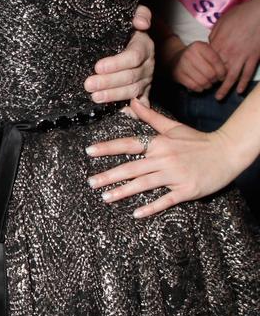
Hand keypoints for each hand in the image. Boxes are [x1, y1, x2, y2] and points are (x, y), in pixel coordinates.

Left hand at [84, 5, 153, 103]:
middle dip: (108, 83)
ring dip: (113, 96)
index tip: (97, 67)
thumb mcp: (130, 17)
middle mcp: (148, 65)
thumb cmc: (127, 29)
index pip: (132, 57)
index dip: (115, 64)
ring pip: (132, 91)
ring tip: (95, 97)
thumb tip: (141, 23)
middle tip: (89, 85)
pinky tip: (120, 113)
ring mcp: (147, 80)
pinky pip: (142, 104)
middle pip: (130, 77)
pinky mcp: (144, 91)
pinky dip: (133, 111)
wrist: (134, 41)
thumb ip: (138, 13)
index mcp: (144, 46)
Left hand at [85, 98, 240, 217]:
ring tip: (105, 197)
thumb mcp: (173, 127)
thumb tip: (131, 102)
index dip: (108, 148)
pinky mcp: (186, 191)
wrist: (226, 153)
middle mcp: (164, 159)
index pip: (128, 145)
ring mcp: (175, 176)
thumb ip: (150, 117)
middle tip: (91, 182)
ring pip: (144, 185)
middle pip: (131, 168)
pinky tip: (135, 213)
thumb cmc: (198, 140)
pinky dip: (150, 207)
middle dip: (109, 176)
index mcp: (159, 143)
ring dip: (123, 192)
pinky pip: (165, 201)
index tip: (90, 151)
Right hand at [163, 38, 225, 91]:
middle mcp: (189, 54)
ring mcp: (182, 64)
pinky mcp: (178, 74)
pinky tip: (200, 86)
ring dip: (208, 85)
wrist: (176, 59)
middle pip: (210, 73)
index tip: (222, 76)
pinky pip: (194, 86)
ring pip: (202, 81)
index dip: (222, 71)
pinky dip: (200, 88)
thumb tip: (227, 73)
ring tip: (208, 83)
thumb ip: (217, 59)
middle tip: (215, 80)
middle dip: (215, 80)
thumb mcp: (206, 52)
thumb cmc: (197, 57)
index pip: (215, 60)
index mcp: (199, 46)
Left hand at [208, 0, 259, 98]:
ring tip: (219, 97)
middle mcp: (229, 53)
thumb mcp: (221, 22)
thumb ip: (214, 35)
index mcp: (218, 43)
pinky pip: (248, 73)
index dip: (204, 69)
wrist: (259, 14)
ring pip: (232, 77)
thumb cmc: (240, 15)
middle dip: (212, 82)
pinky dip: (243, 83)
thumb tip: (211, 43)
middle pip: (218, 71)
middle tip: (207, 90)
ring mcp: (242, 56)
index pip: (208, 61)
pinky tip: (240, 91)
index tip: (200, 76)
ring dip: (225, 88)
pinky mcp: (254, 57)